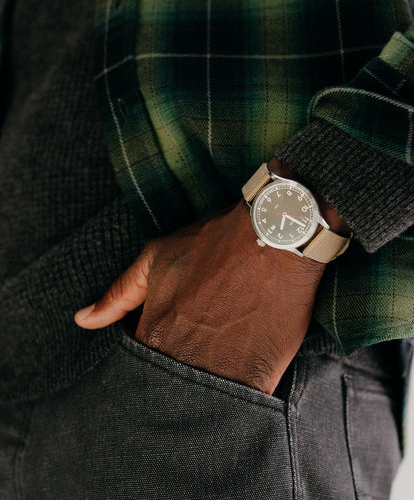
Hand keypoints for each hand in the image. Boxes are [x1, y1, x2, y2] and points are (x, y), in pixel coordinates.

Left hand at [74, 199, 325, 394]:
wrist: (274, 235)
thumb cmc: (213, 242)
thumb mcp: (156, 258)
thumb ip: (118, 294)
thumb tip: (82, 320)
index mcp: (155, 332)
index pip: (138, 367)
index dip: (150, 363)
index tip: (166, 352)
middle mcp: (183, 358)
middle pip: (170, 389)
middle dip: (178, 378)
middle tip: (197, 356)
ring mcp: (222, 370)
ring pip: (204, 403)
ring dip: (206, 396)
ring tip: (220, 364)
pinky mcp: (259, 375)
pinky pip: (242, 404)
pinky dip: (238, 400)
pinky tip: (241, 377)